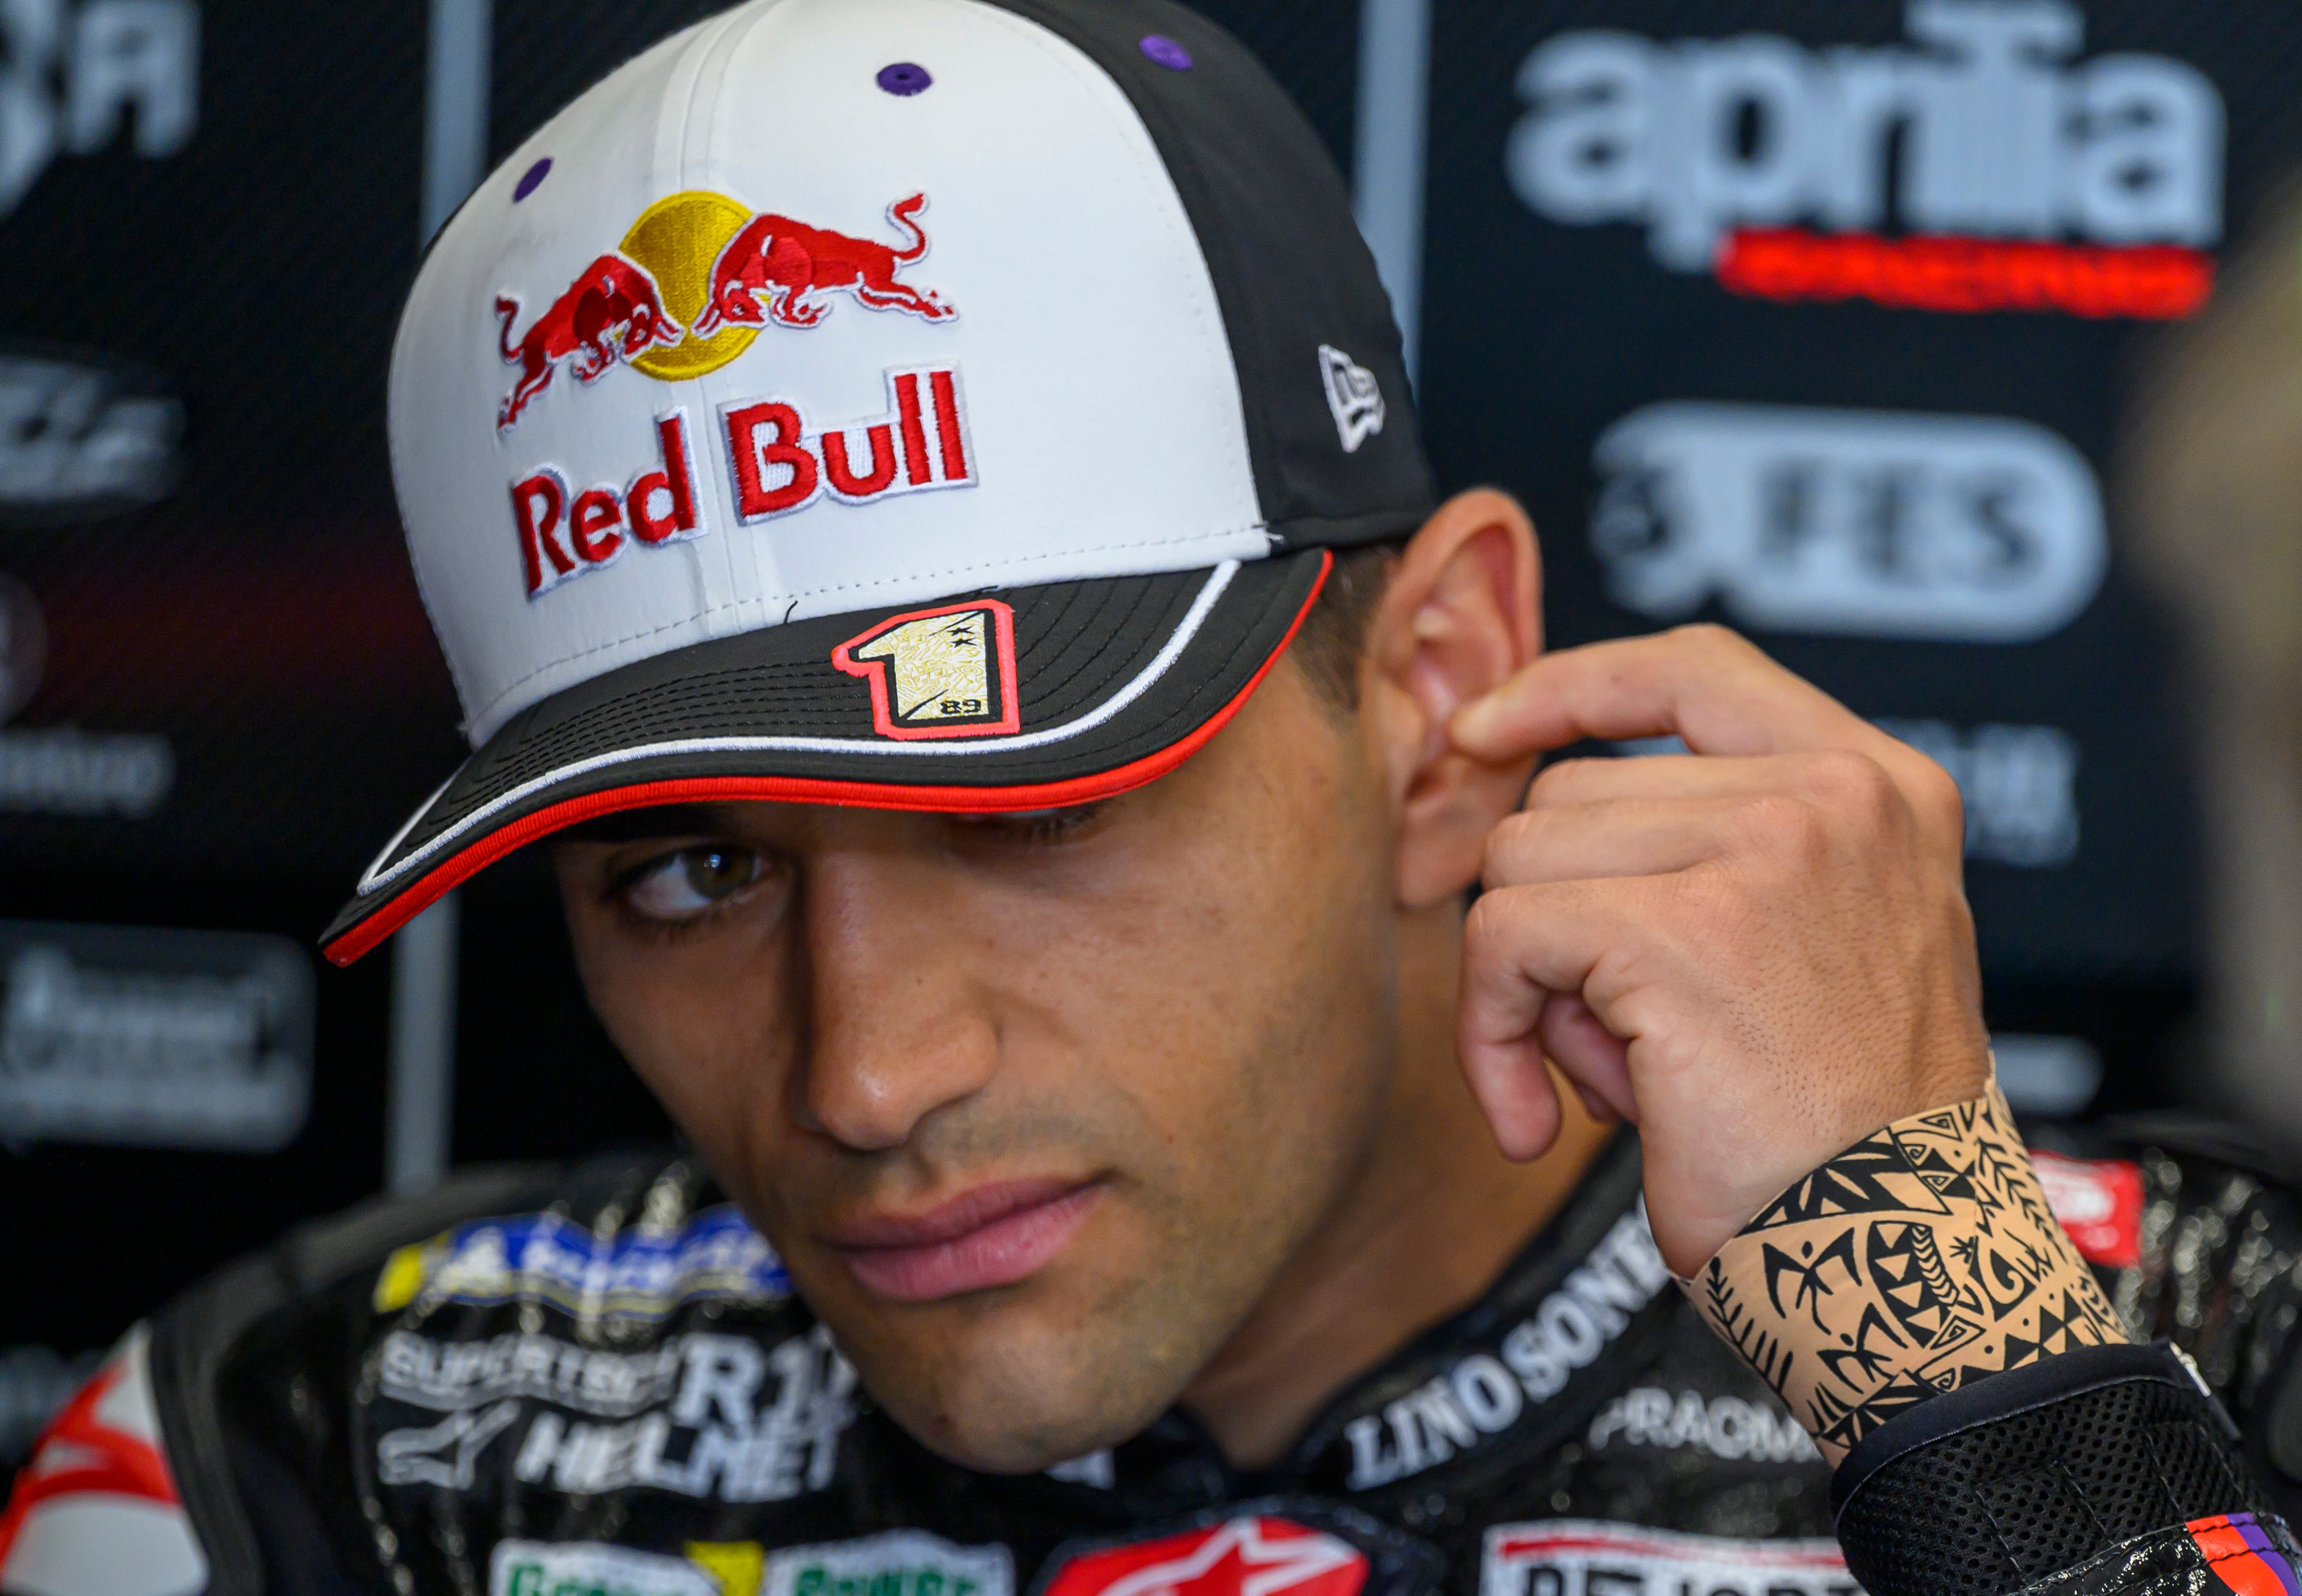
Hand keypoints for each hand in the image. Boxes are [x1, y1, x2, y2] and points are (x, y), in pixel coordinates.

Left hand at [1446, 625, 1989, 1276]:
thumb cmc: (1847, 1140)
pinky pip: (1503, 938)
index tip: (1487, 731)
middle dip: (1557, 915)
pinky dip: (1492, 1036)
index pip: (1694, 668)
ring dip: (1534, 985)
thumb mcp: (1818, 947)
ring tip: (1622, 1074)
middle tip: (1620, 1035)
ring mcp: (1763, 853)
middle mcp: (1835, 798)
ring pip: (1522, 862)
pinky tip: (1542, 1122)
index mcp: (1882, 787)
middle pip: (1572, 793)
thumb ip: (1716, 856)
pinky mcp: (1679, 933)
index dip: (1570, 688)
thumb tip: (1528, 818)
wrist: (1901, 1269)